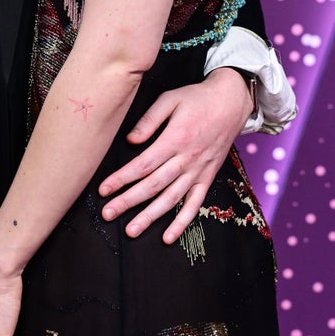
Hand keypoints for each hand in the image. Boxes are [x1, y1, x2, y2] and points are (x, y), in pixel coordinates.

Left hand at [98, 68, 252, 242]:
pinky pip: (194, 204)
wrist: (230, 103)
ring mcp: (198, 171)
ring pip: (171, 199)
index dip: (122, 178)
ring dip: (150, 217)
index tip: (104, 189)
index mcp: (175, 139)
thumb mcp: (170, 99)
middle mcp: (186, 159)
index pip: (143, 164)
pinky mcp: (207, 178)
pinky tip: (168, 237)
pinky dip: (182, 222)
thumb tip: (130, 140)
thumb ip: (149, 120)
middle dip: (128, 201)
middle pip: (153, 185)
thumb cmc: (197, 99)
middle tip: (108, 214)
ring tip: (132, 231)